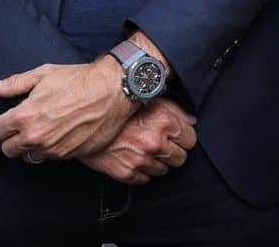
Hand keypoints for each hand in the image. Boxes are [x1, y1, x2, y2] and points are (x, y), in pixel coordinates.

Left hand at [0, 57, 134, 161]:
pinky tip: (60, 132)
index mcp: (25, 116)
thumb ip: (15, 83)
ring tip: (46, 128)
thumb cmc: (80, 79)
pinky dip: (50, 148)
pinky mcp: (67, 156)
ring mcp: (51, 149)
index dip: (4, 121)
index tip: (14, 116)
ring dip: (31, 145)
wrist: (113, 90)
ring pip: (27, 156)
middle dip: (14, 136)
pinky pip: (48, 158)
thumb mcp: (45, 74)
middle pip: (8, 149)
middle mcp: (35, 136)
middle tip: (29, 122)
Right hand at [81, 98, 197, 185]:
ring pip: (164, 170)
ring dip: (158, 162)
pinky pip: (145, 179)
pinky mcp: (126, 173)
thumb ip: (175, 110)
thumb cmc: (119, 107)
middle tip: (163, 144)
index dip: (184, 137)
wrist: (87, 119)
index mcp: (164, 122)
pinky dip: (142, 171)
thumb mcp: (151, 99)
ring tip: (146, 149)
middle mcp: (155, 143)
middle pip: (180, 158)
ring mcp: (141, 160)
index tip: (178, 136)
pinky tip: (135, 158)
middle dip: (174, 151)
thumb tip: (191, 121)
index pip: (190, 140)